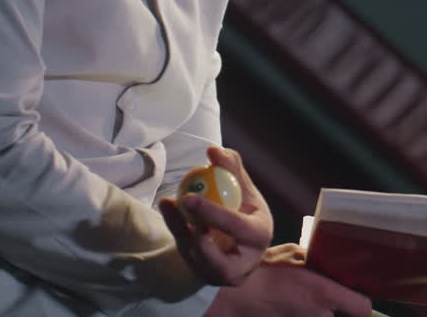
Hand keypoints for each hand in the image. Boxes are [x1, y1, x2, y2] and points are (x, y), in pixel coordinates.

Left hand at [159, 146, 272, 286]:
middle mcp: (243, 264)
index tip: (190, 196)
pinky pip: (186, 253)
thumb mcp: (244, 189)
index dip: (215, 214)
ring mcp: (221, 275)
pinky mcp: (204, 276)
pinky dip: (176, 230)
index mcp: (259, 237)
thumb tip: (213, 150)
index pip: (238, 228)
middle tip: (181, 206)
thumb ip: (232, 169)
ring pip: (196, 257)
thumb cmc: (245, 210)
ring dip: (180, 231)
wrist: (240, 243)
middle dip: (197, 238)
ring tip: (169, 203)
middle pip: (219, 260)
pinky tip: (167, 206)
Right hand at [204, 243, 371, 316]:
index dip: (362, 305)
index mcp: (324, 293)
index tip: (355, 299)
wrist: (232, 296)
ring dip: (320, 316)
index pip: (363, 309)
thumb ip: (317, 263)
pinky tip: (291, 310)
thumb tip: (328, 267)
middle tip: (329, 303)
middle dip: (339, 313)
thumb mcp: (294, 255)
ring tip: (305, 305)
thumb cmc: (261, 272)